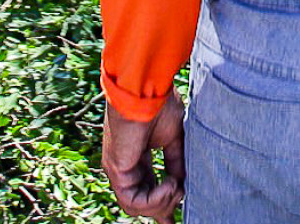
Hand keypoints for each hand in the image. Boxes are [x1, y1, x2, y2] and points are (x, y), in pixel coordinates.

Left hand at [103, 91, 185, 220]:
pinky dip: (155, 199)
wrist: (145, 88)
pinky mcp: (116, 171)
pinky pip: (133, 202)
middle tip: (180, 195)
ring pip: (135, 207)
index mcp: (137, 156)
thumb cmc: (158, 104)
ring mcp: (118, 170)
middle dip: (163, 208)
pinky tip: (170, 184)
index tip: (172, 221)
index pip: (145, 189)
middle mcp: (125, 166)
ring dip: (162, 203)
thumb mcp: (174, 137)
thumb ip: (177, 162)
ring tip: (177, 186)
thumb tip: (182, 184)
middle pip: (141, 202)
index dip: (160, 204)